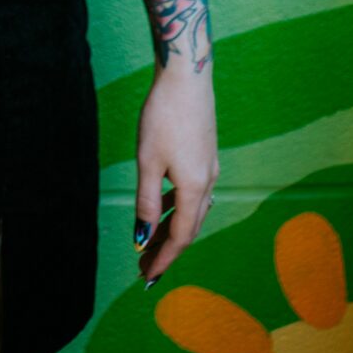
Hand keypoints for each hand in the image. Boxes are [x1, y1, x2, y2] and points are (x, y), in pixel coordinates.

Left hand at [132, 59, 218, 286]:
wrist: (187, 76)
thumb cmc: (164, 116)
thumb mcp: (148, 162)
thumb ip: (147, 203)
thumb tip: (143, 238)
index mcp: (195, 189)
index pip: (181, 236)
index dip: (164, 258)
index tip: (147, 276)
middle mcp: (209, 182)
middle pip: (189, 227)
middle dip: (168, 249)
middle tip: (146, 267)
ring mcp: (210, 167)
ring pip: (192, 210)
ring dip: (172, 228)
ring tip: (151, 242)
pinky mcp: (205, 154)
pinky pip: (193, 192)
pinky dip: (177, 206)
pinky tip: (162, 205)